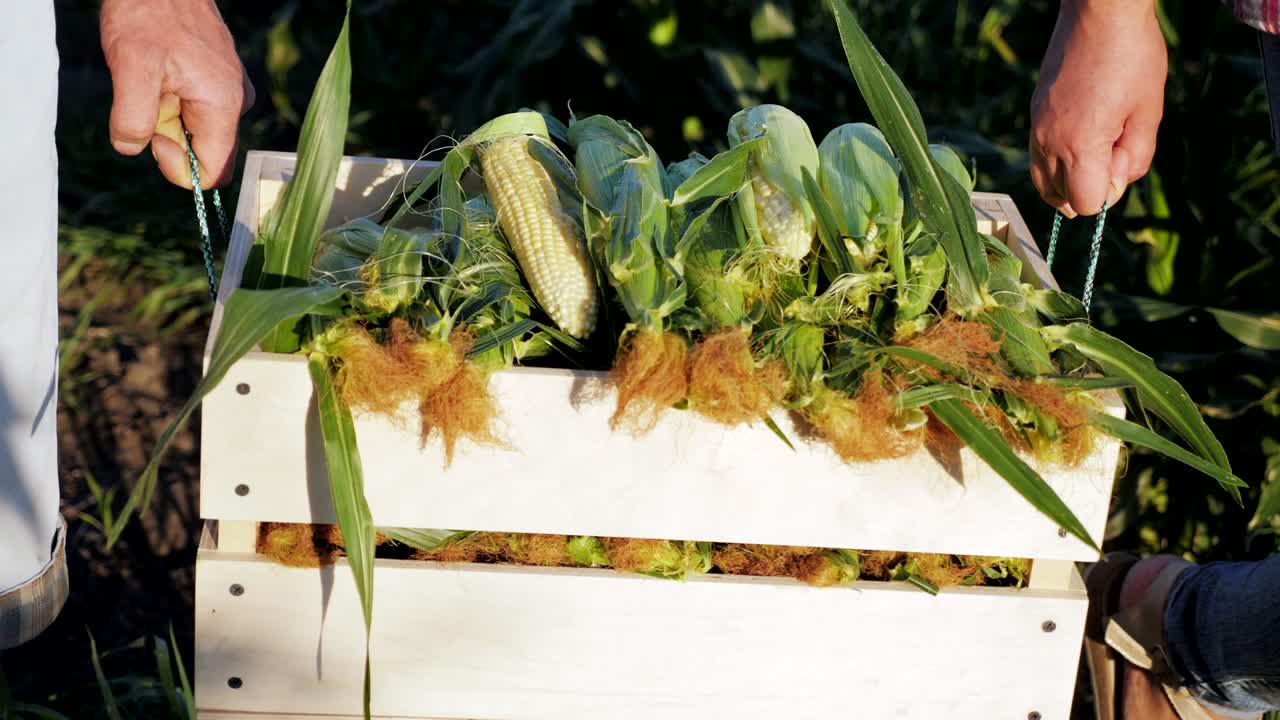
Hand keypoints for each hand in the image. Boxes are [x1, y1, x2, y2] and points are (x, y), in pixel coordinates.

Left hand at [100, 0, 253, 188]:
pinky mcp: (219, 78)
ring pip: (196, 128)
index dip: (177, 167)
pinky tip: (161, 69)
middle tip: (149, 94)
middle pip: (202, 150)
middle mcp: (235, 102)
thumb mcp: (131, 67)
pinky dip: (172, 97)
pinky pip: (196, 107)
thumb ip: (132, 119)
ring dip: (167, 114)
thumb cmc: (148, 14)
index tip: (153, 135)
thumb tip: (131, 148)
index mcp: (223, 106)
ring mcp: (230, 89)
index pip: (213, 171)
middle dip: (168, 135)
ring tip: (154, 75)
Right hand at [1030, 0, 1166, 216]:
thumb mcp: (1148, 113)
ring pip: (1042, 180)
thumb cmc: (1132, 56)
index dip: (1109, 193)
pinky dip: (1056, 159)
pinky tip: (1080, 134)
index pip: (1086, 203)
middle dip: (1086, 188)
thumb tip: (1115, 183)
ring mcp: (1036, 127)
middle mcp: (1049, 142)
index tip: (1123, 161)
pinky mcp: (1034, 113)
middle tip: (1111, 153)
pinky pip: (1038, 155)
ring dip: (1068, 178)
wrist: (1100, 12)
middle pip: (1058, 198)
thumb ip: (1134, 158)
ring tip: (1095, 149)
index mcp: (1080, 146)